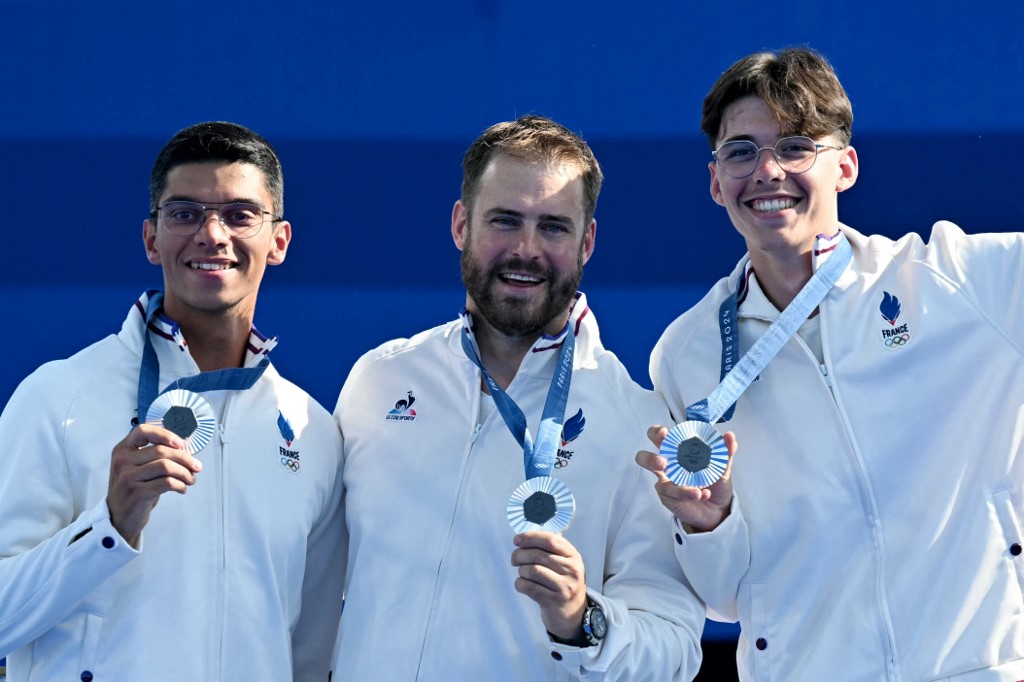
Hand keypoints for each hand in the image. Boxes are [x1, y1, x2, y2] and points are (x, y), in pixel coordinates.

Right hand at [107, 423, 202, 547]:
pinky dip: (180, 485)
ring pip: (166, 466)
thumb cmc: (134, 489)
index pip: (143, 430)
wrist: (119, 517)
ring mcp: (127, 477)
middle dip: (185, 458)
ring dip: (185, 473)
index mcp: (122, 450)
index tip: (180, 443)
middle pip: (161, 450)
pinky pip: (166, 483)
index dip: (164, 434)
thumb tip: (186, 450)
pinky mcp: (136, 493)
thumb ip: (154, 455)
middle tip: (196, 467)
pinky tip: (182, 488)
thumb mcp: (137, 468)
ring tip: (190, 479)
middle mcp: (122, 461)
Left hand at [511, 531, 587, 639]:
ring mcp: (564, 586)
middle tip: (514, 559)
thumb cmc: (563, 583)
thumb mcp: (564, 564)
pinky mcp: (554, 601)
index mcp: (574, 556)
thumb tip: (523, 538)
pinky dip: (520, 584)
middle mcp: (572, 570)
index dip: (530, 537)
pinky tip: (522, 584)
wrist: (572, 614)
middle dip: (520, 554)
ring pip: (532, 570)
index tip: (516, 540)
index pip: (551, 540)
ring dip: (521, 570)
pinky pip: (529, 587)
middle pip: (538, 554)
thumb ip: (550, 550)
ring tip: (522, 573)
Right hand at [635, 426, 737, 532]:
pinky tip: (703, 494)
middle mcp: (667, 465)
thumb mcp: (722, 466)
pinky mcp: (668, 498)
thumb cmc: (715, 482)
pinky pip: (673, 495)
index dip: (656, 432)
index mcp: (676, 451)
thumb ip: (725, 451)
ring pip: (658, 483)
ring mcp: (665, 483)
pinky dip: (688, 494)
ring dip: (677, 485)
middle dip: (650, 458)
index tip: (664, 432)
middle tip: (664, 461)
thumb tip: (730, 436)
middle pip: (644, 457)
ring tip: (696, 489)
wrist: (719, 509)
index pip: (658, 437)